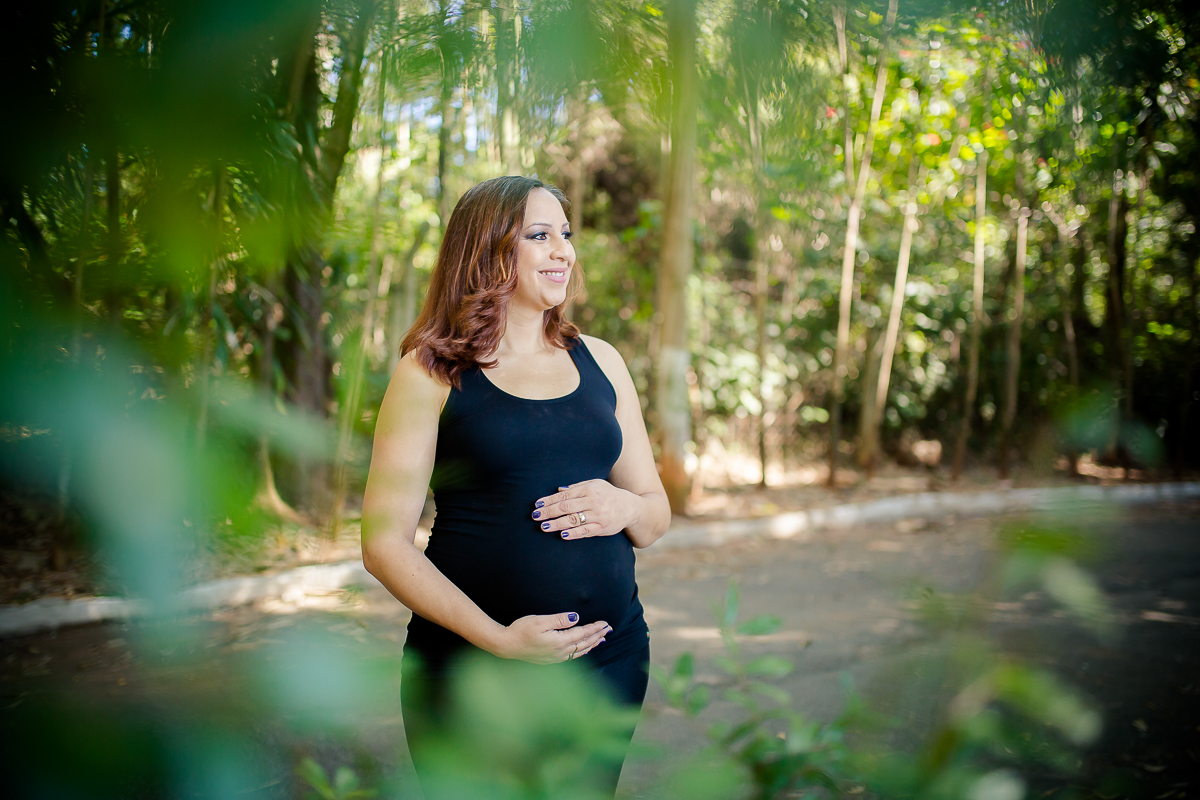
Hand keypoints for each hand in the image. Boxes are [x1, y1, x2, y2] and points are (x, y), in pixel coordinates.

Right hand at [495, 612, 610, 663]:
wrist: (507, 646)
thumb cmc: (521, 630)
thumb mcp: (540, 621)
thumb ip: (560, 620)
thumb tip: (576, 618)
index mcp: (559, 641)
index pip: (583, 633)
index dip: (595, 628)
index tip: (605, 623)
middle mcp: (560, 652)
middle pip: (584, 643)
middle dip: (597, 635)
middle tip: (609, 629)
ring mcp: (556, 658)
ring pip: (580, 651)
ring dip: (592, 644)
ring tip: (601, 639)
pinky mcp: (551, 659)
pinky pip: (573, 656)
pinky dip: (582, 651)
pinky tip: (584, 649)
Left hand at [532, 479, 635, 540]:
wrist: (631, 507)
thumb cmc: (608, 494)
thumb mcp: (595, 484)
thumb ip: (577, 487)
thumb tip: (559, 491)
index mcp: (589, 489)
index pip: (565, 495)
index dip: (550, 500)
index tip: (537, 505)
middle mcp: (593, 502)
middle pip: (566, 508)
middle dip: (549, 512)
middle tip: (535, 516)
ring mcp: (598, 516)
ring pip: (574, 520)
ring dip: (557, 524)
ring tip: (544, 527)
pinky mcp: (602, 528)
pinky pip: (585, 531)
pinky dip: (573, 533)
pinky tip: (562, 535)